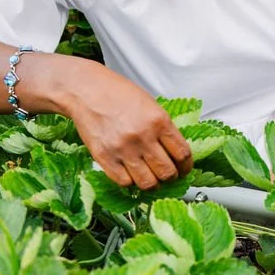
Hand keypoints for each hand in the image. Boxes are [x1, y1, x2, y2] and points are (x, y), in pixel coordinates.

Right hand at [60, 62, 192, 189]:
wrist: (87, 91)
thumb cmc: (119, 94)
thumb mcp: (151, 106)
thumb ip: (163, 129)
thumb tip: (175, 152)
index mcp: (160, 121)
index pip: (182, 154)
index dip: (186, 167)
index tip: (184, 170)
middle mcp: (144, 137)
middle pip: (167, 172)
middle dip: (171, 177)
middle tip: (168, 175)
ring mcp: (123, 150)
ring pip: (147, 183)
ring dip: (152, 183)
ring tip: (150, 177)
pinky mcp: (105, 158)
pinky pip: (124, 182)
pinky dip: (130, 181)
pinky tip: (131, 173)